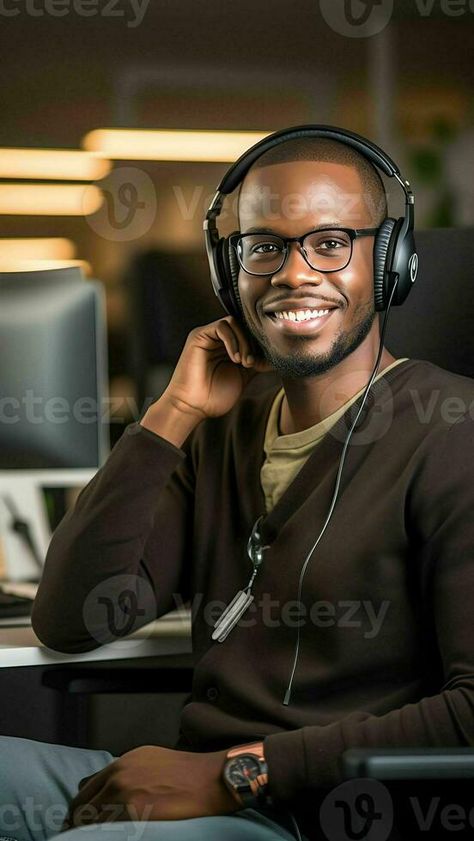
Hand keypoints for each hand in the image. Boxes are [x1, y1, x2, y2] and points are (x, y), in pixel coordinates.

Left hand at [62, 745, 239, 827]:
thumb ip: (127, 773)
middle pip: (82, 807)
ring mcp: (123, 794)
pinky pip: (107, 831)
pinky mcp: (133, 812)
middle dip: (78, 824)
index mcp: (121, 764)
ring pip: (91, 821)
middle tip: (80, 837)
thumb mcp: (150, 761)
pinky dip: (104, 837)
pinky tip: (111, 839)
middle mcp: (118, 776)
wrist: (210, 778)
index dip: (79, 811)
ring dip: (91, 833)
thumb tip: (109, 791)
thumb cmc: (187, 773)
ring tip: (96, 839)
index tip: (78, 824)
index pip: (84, 790)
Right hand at [146, 316, 272, 424]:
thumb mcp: (243, 377)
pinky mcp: (199, 336)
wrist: (193, 406)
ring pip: (234, 323)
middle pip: (244, 326)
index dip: (260, 344)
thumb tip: (278, 357)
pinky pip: (222, 326)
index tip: (266, 361)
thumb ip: (257, 364)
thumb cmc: (215, 396)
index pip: (249, 333)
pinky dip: (232, 340)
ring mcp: (208, 336)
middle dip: (253, 343)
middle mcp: (218, 340)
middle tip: (253, 364)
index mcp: (228, 348)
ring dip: (244, 342)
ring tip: (244, 362)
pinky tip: (235, 358)